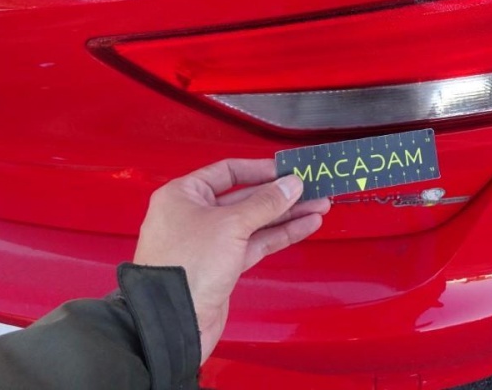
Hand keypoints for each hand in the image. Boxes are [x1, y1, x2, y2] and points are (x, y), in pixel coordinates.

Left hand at [132, 159, 329, 362]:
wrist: (173, 322)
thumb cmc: (187, 266)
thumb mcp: (231, 225)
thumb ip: (265, 203)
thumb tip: (291, 184)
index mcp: (184, 195)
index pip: (228, 172)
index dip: (261, 170)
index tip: (288, 171)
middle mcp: (195, 215)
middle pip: (246, 197)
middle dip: (281, 195)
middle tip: (311, 189)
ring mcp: (210, 241)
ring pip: (255, 222)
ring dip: (286, 215)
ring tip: (318, 207)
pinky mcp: (223, 265)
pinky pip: (255, 243)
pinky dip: (279, 235)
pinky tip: (304, 227)